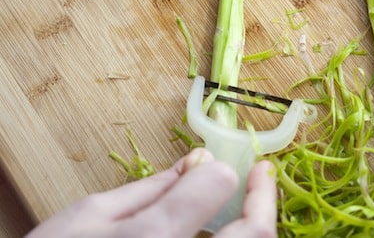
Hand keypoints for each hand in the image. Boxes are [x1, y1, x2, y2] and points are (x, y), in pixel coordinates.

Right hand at [26, 148, 276, 237]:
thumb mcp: (87, 217)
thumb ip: (148, 189)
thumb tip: (195, 163)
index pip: (215, 188)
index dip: (221, 172)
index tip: (217, 165)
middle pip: (254, 236)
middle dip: (265, 202)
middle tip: (263, 176)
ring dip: (254, 229)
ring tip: (250, 207)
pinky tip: (224, 234)